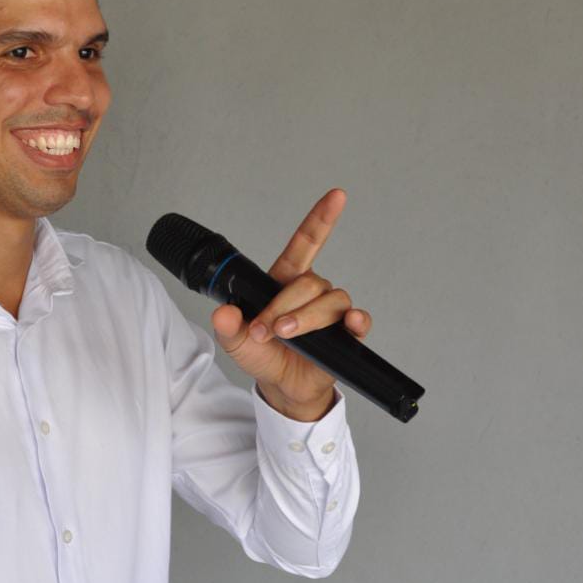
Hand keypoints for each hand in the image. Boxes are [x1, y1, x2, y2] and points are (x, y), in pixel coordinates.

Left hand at [211, 188, 372, 420]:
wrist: (280, 386)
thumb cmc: (262, 356)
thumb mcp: (236, 341)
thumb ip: (228, 326)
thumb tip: (223, 312)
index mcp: (285, 281)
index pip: (305, 244)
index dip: (320, 219)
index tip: (336, 196)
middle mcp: (311, 292)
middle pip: (310, 282)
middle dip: (284, 306)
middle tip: (265, 330)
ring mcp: (330, 312)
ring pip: (329, 300)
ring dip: (305, 318)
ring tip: (284, 335)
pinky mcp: (346, 334)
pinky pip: (358, 319)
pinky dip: (356, 321)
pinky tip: (350, 325)